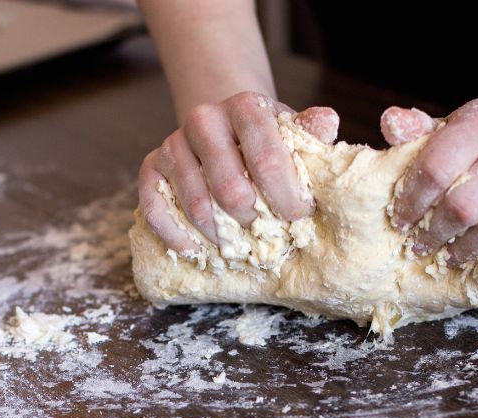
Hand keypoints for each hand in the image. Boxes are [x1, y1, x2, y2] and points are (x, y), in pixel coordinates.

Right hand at [138, 91, 338, 251]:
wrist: (222, 125)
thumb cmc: (264, 138)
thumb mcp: (291, 131)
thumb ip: (310, 132)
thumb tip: (327, 122)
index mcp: (244, 106)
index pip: (266, 159)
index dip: (286, 197)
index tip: (298, 217)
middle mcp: (204, 119)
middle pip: (231, 189)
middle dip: (254, 221)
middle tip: (265, 233)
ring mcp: (173, 142)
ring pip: (198, 206)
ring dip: (221, 235)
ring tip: (237, 246)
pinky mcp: (151, 165)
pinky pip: (156, 208)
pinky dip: (176, 236)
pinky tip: (196, 250)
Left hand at [383, 98, 477, 275]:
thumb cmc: (473, 149)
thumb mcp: (442, 133)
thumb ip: (414, 132)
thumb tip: (392, 122)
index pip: (438, 165)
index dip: (412, 200)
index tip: (398, 221)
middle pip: (466, 203)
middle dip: (434, 232)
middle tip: (418, 245)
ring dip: (466, 251)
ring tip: (448, 257)